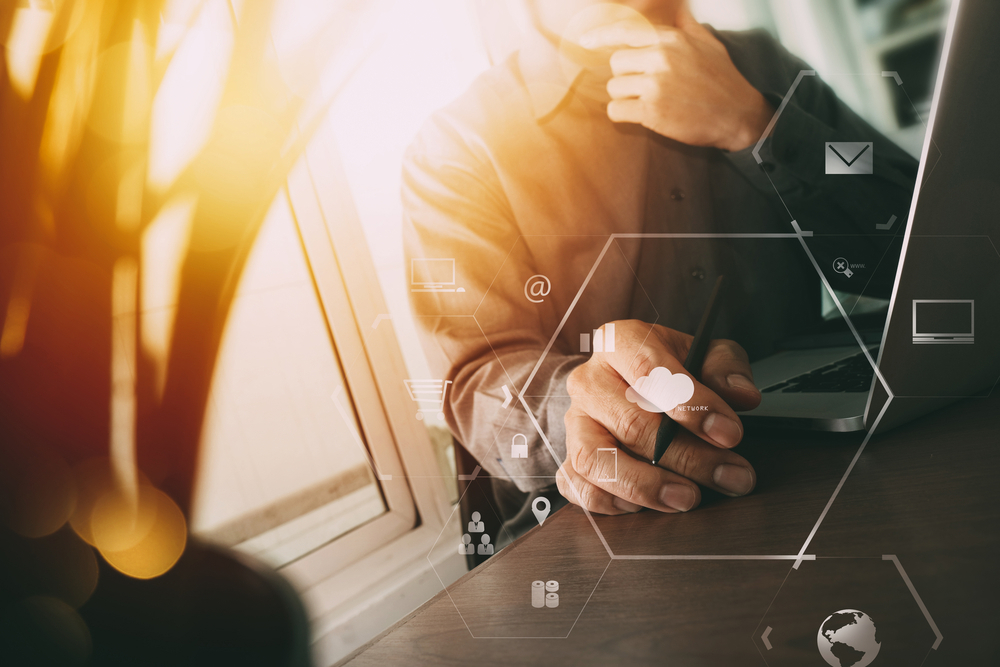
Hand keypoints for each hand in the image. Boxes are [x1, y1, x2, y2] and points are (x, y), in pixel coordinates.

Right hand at [555, 320, 760, 514]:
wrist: (627, 385)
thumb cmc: (668, 370)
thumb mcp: (703, 354)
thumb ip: (725, 367)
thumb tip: (742, 394)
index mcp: (618, 343)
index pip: (648, 369)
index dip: (692, 404)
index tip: (729, 433)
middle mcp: (589, 381)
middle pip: (631, 423)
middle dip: (687, 456)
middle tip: (728, 475)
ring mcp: (575, 422)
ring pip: (594, 458)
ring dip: (644, 485)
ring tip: (687, 498)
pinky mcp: (568, 458)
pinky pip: (576, 486)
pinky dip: (608, 502)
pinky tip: (643, 507)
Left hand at [579, 5, 773, 151]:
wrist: (738, 115)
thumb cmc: (723, 80)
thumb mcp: (708, 44)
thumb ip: (687, 25)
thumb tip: (679, 6)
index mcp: (671, 39)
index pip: (625, 31)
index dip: (601, 35)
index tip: (585, 40)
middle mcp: (661, 59)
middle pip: (616, 62)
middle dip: (625, 75)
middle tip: (644, 86)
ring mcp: (655, 86)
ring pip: (614, 88)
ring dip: (624, 96)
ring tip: (647, 101)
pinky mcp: (652, 113)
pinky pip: (616, 110)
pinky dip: (622, 114)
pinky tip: (639, 115)